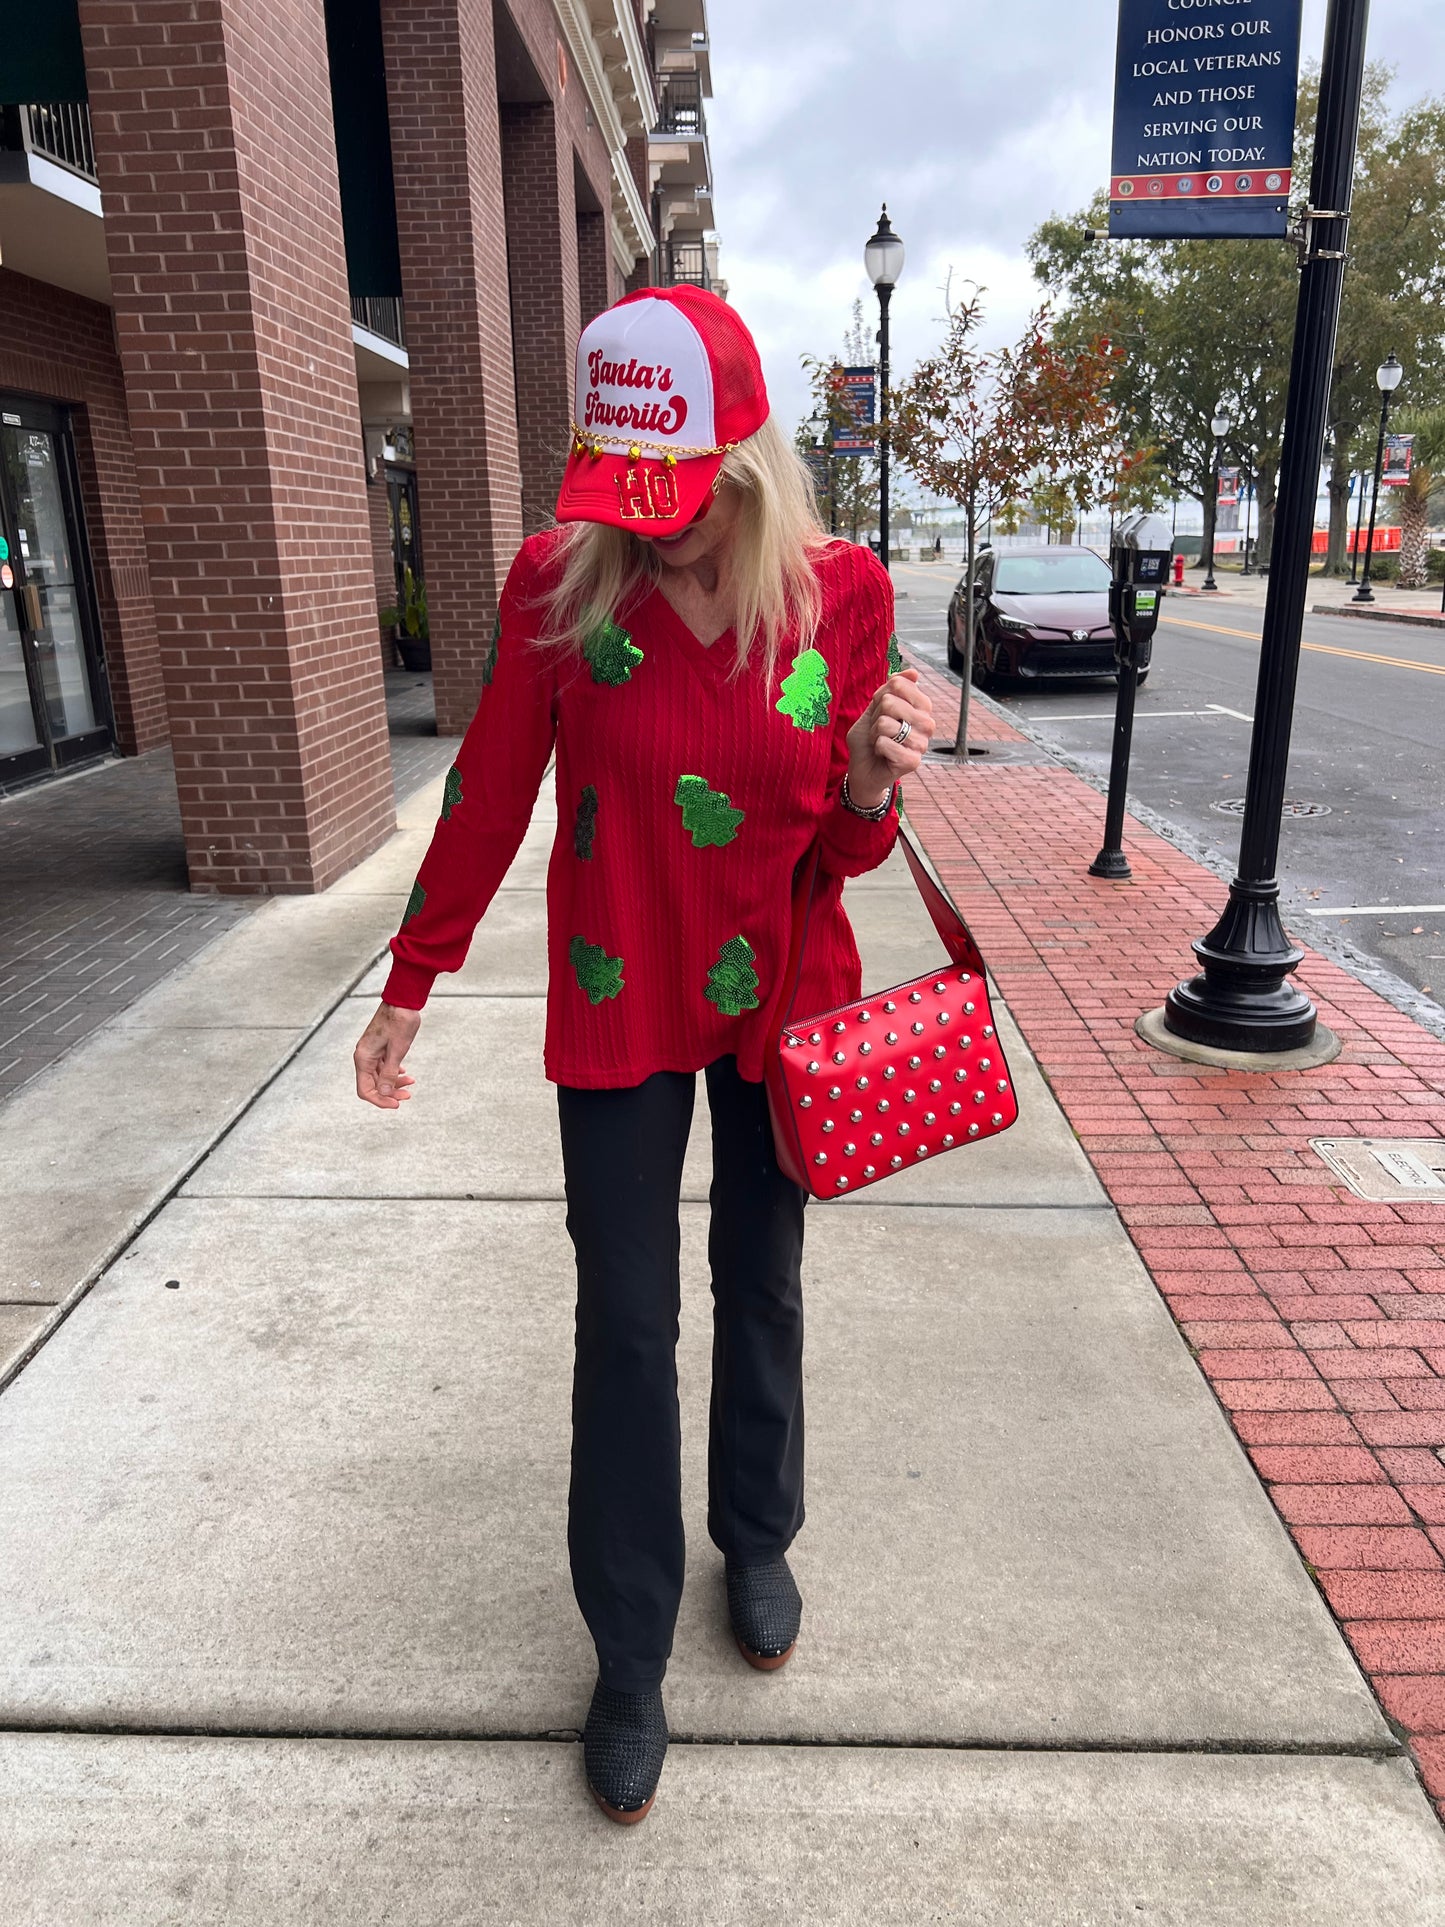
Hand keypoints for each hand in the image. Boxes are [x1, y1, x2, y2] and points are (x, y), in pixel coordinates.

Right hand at [354, 1003, 420, 1109]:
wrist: (403, 1001)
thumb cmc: (400, 1021)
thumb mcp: (398, 1050)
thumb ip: (390, 1073)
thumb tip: (384, 1092)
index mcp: (364, 1057)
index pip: (365, 1089)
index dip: (380, 1099)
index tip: (396, 1104)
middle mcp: (364, 1056)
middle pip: (372, 1084)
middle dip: (389, 1092)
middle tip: (407, 1095)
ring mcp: (371, 1051)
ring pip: (378, 1076)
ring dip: (393, 1082)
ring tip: (410, 1083)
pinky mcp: (379, 1047)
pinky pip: (382, 1066)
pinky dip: (393, 1072)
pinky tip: (404, 1072)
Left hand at [844, 668, 935, 807]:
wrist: (863, 769)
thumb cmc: (870, 738)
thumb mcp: (875, 708)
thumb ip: (890, 689)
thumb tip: (914, 672)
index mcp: (922, 707)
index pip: (898, 684)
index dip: (879, 698)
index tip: (881, 713)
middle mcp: (927, 723)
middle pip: (890, 702)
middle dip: (876, 717)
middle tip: (880, 731)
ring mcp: (922, 743)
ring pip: (885, 723)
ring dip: (875, 734)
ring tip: (881, 743)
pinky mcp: (913, 761)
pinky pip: (885, 743)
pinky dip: (876, 748)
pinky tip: (883, 755)